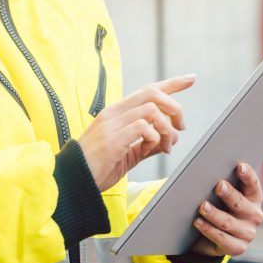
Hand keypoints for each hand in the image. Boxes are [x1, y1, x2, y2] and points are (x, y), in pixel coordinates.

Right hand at [77, 75, 193, 190]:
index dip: (171, 83)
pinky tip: (150, 150)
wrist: (73, 183)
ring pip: (151, 110)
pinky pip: (142, 128)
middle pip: (152, 93)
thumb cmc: (97, 168)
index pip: (147, 89)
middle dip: (174, 107)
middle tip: (180, 127)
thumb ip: (147, 145)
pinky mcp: (112, 140)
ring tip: (165, 147)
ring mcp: (111, 125)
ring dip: (166, 129)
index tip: (190, 78)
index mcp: (116, 113)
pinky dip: (154, 139)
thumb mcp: (128, 155)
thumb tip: (170, 140)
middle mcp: (113, 114)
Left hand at [191, 163, 262, 256]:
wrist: (212, 237)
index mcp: (254, 198)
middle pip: (240, 203)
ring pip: (228, 222)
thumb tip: (208, 170)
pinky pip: (221, 238)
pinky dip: (208, 229)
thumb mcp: (222, 196)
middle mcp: (255, 215)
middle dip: (229, 194)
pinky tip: (198, 221)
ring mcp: (248, 233)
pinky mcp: (238, 247)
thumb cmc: (218, 207)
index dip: (247, 175)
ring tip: (202, 206)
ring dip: (214, 214)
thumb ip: (222, 184)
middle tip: (218, 185)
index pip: (253, 184)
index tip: (239, 166)